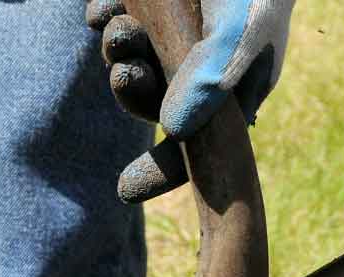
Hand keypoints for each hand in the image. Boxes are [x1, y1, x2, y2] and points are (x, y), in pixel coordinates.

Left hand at [88, 0, 294, 202]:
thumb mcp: (240, 32)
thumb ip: (210, 79)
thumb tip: (172, 131)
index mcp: (235, 91)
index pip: (199, 148)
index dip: (164, 172)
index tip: (125, 190)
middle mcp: (202, 70)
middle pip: (155, 103)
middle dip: (133, 90)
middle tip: (122, 71)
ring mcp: (173, 35)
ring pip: (133, 62)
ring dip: (117, 50)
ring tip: (115, 29)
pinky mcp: (149, 3)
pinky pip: (117, 20)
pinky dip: (105, 17)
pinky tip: (103, 9)